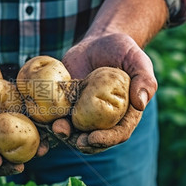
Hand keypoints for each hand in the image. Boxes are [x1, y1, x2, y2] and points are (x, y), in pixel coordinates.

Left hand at [54, 33, 157, 153]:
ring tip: (57, 130)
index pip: (119, 133)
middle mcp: (104, 119)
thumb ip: (144, 79)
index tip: (94, 138)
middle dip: (84, 143)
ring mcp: (83, 114)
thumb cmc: (122, 50)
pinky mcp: (66, 105)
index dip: (107, 139)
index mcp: (125, 114)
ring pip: (74, 132)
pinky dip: (48, 124)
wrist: (97, 42)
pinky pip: (57, 118)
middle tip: (75, 141)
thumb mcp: (137, 59)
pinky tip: (40, 124)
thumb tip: (141, 102)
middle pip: (95, 139)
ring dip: (65, 135)